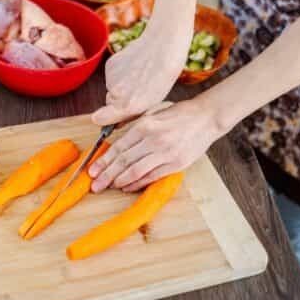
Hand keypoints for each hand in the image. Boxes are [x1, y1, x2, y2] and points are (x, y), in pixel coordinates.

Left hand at [89, 99, 221, 192]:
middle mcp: (153, 140)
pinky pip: (151, 177)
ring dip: (120, 181)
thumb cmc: (179, 114)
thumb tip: (115, 138)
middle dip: (107, 175)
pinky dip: (137, 184)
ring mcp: (165, 153)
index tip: (92, 170)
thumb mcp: (153, 112)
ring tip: (109, 187)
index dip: (104, 161)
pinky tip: (127, 187)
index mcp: (145, 125)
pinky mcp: (176, 164)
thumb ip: (135, 125)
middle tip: (95, 185)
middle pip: (124, 161)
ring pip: (136, 171)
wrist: (206, 118)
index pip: (119, 147)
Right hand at [93, 22, 190, 126]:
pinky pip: (112, 74)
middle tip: (138, 91)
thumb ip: (132, 113)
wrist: (163, 45)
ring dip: (121, 85)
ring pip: (111, 87)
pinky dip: (120, 72)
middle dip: (119, 100)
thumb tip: (117, 121)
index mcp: (128, 106)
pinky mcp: (110, 64)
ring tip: (140, 76)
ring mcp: (111, 77)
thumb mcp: (152, 102)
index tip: (105, 119)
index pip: (100, 118)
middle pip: (110, 102)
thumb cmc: (164, 76)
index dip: (104, 119)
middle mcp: (116, 93)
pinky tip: (134, 66)